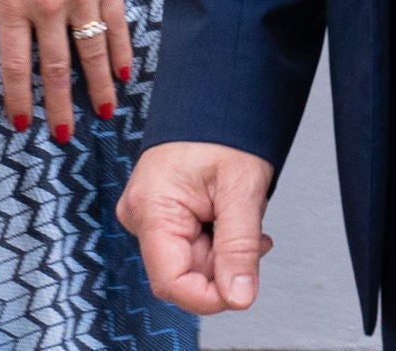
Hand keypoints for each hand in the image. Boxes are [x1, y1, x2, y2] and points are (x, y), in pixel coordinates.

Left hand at [0, 0, 129, 141]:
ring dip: (97, 87)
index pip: (14, 62)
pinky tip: (125, 74)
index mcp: (12, 2)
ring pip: (90, 53)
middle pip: (54, 68)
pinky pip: (116, 24)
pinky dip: (121, 51)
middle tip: (64, 136)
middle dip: (59, 106)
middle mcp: (47, 6)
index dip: (18, 97)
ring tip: (103, 114)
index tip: (23, 123)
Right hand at [122, 140, 275, 315]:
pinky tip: (230, 216)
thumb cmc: (225, 127)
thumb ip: (240, 247)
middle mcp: (140, 215)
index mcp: (151, 208)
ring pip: (191, 261)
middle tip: (255, 235)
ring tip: (242, 214)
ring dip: (224, 250)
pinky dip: (217, 239)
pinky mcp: (159, 212)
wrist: (217, 96)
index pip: (171, 283)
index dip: (210, 297)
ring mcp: (148, 215)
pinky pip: (189, 244)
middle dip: (224, 265)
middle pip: (184, 273)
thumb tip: (240, 298)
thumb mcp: (241, 188)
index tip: (243, 290)